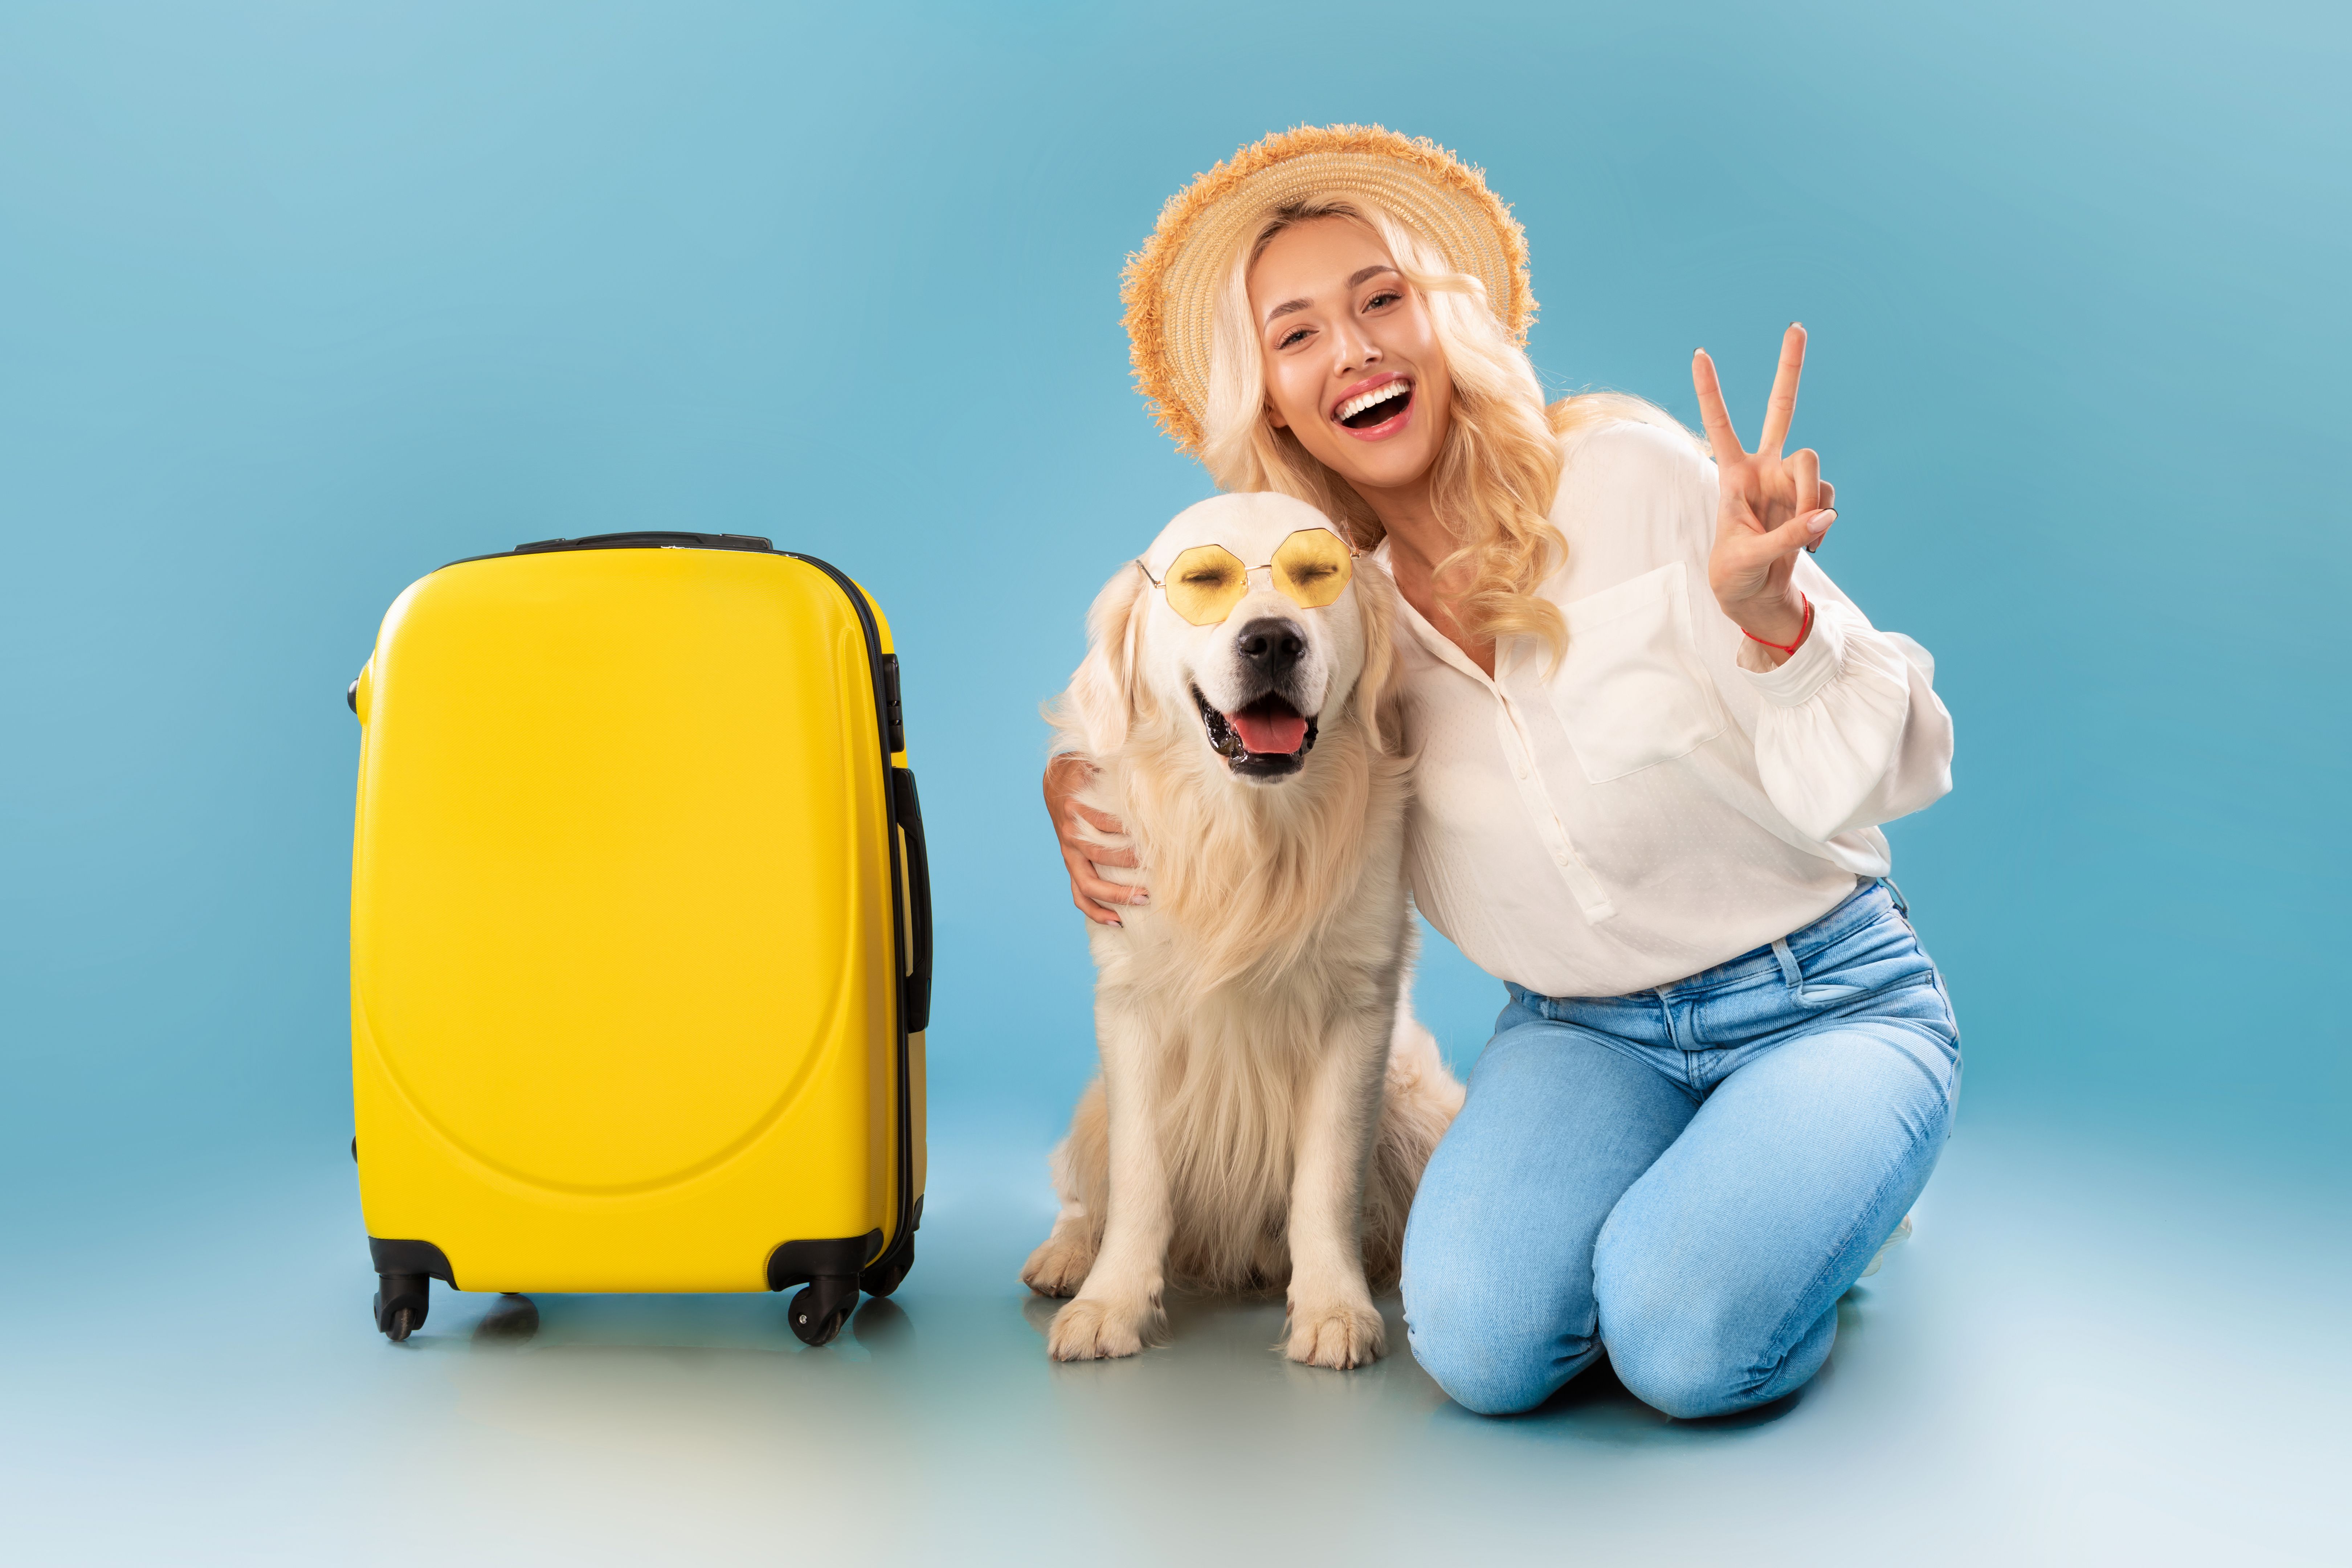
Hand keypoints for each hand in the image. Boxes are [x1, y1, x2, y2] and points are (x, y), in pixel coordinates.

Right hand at [1045, 754, 1146, 925]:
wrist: (1056, 783)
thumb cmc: (1083, 770)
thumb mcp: (1094, 758)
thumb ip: (1113, 759)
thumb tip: (1140, 753)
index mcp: (1075, 807)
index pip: (1106, 823)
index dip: (1132, 832)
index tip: (1160, 837)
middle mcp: (1070, 834)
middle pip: (1101, 856)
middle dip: (1131, 866)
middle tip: (1161, 873)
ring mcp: (1069, 853)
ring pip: (1088, 884)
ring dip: (1116, 895)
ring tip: (1144, 900)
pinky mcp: (1071, 864)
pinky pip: (1079, 894)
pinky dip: (1096, 911)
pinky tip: (1117, 921)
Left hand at [1692, 325, 1837, 663]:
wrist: (1754, 595)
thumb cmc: (1735, 573)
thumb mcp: (1748, 558)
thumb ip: (1787, 537)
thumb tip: (1826, 514)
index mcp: (1733, 476)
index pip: (1720, 426)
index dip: (1711, 392)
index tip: (1699, 353)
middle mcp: (1764, 469)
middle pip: (1782, 409)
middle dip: (1790, 369)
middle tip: (1796, 326)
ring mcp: (1790, 482)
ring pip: (1813, 466)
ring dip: (1810, 502)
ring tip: (1800, 538)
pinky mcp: (1812, 500)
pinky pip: (1828, 500)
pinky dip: (1822, 524)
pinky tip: (1811, 545)